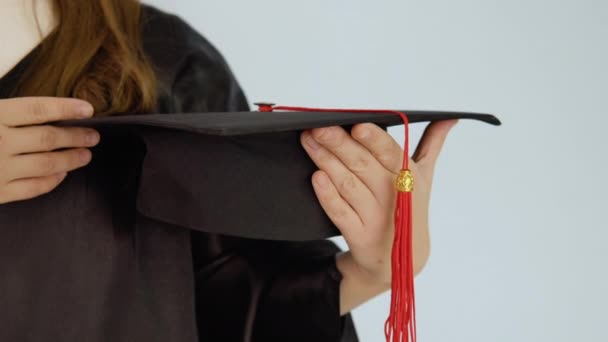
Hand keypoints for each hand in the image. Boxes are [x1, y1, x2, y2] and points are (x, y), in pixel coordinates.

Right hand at [0, 97, 99, 203]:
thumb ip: (9, 113)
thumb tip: (47, 113)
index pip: (37, 109)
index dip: (66, 108)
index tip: (87, 109)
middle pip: (48, 138)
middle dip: (76, 137)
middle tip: (93, 136)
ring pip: (46, 164)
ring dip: (71, 159)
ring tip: (85, 155)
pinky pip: (33, 187)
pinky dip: (51, 180)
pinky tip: (62, 174)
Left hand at [300, 120, 457, 312]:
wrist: (400, 261)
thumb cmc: (408, 209)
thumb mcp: (424, 178)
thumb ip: (433, 145)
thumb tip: (449, 119)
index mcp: (409, 177)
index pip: (390, 153)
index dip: (374, 140)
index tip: (356, 126)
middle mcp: (394, 197)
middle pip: (363, 165)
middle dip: (338, 144)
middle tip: (318, 127)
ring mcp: (377, 218)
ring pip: (348, 184)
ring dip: (326, 161)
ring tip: (309, 142)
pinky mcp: (360, 236)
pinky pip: (340, 212)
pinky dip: (328, 195)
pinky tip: (317, 177)